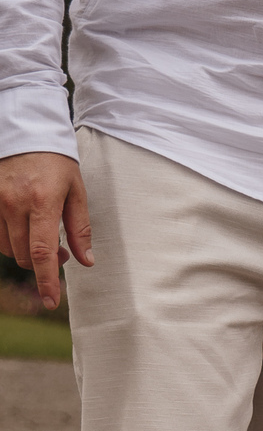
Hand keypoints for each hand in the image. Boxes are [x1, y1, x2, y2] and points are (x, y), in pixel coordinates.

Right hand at [0, 152, 92, 308]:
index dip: (46, 281)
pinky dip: (10, 240)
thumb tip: (86, 262)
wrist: (26, 129)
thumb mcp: (76, 192)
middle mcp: (13, 203)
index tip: (51, 301)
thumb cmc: (56, 161)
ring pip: (8, 248)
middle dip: (43, 264)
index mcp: (41, 202)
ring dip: (26, 252)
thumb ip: (80, 229)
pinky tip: (24, 230)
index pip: (41, 252)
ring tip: (43, 237)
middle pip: (24, 255)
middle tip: (62, 252)